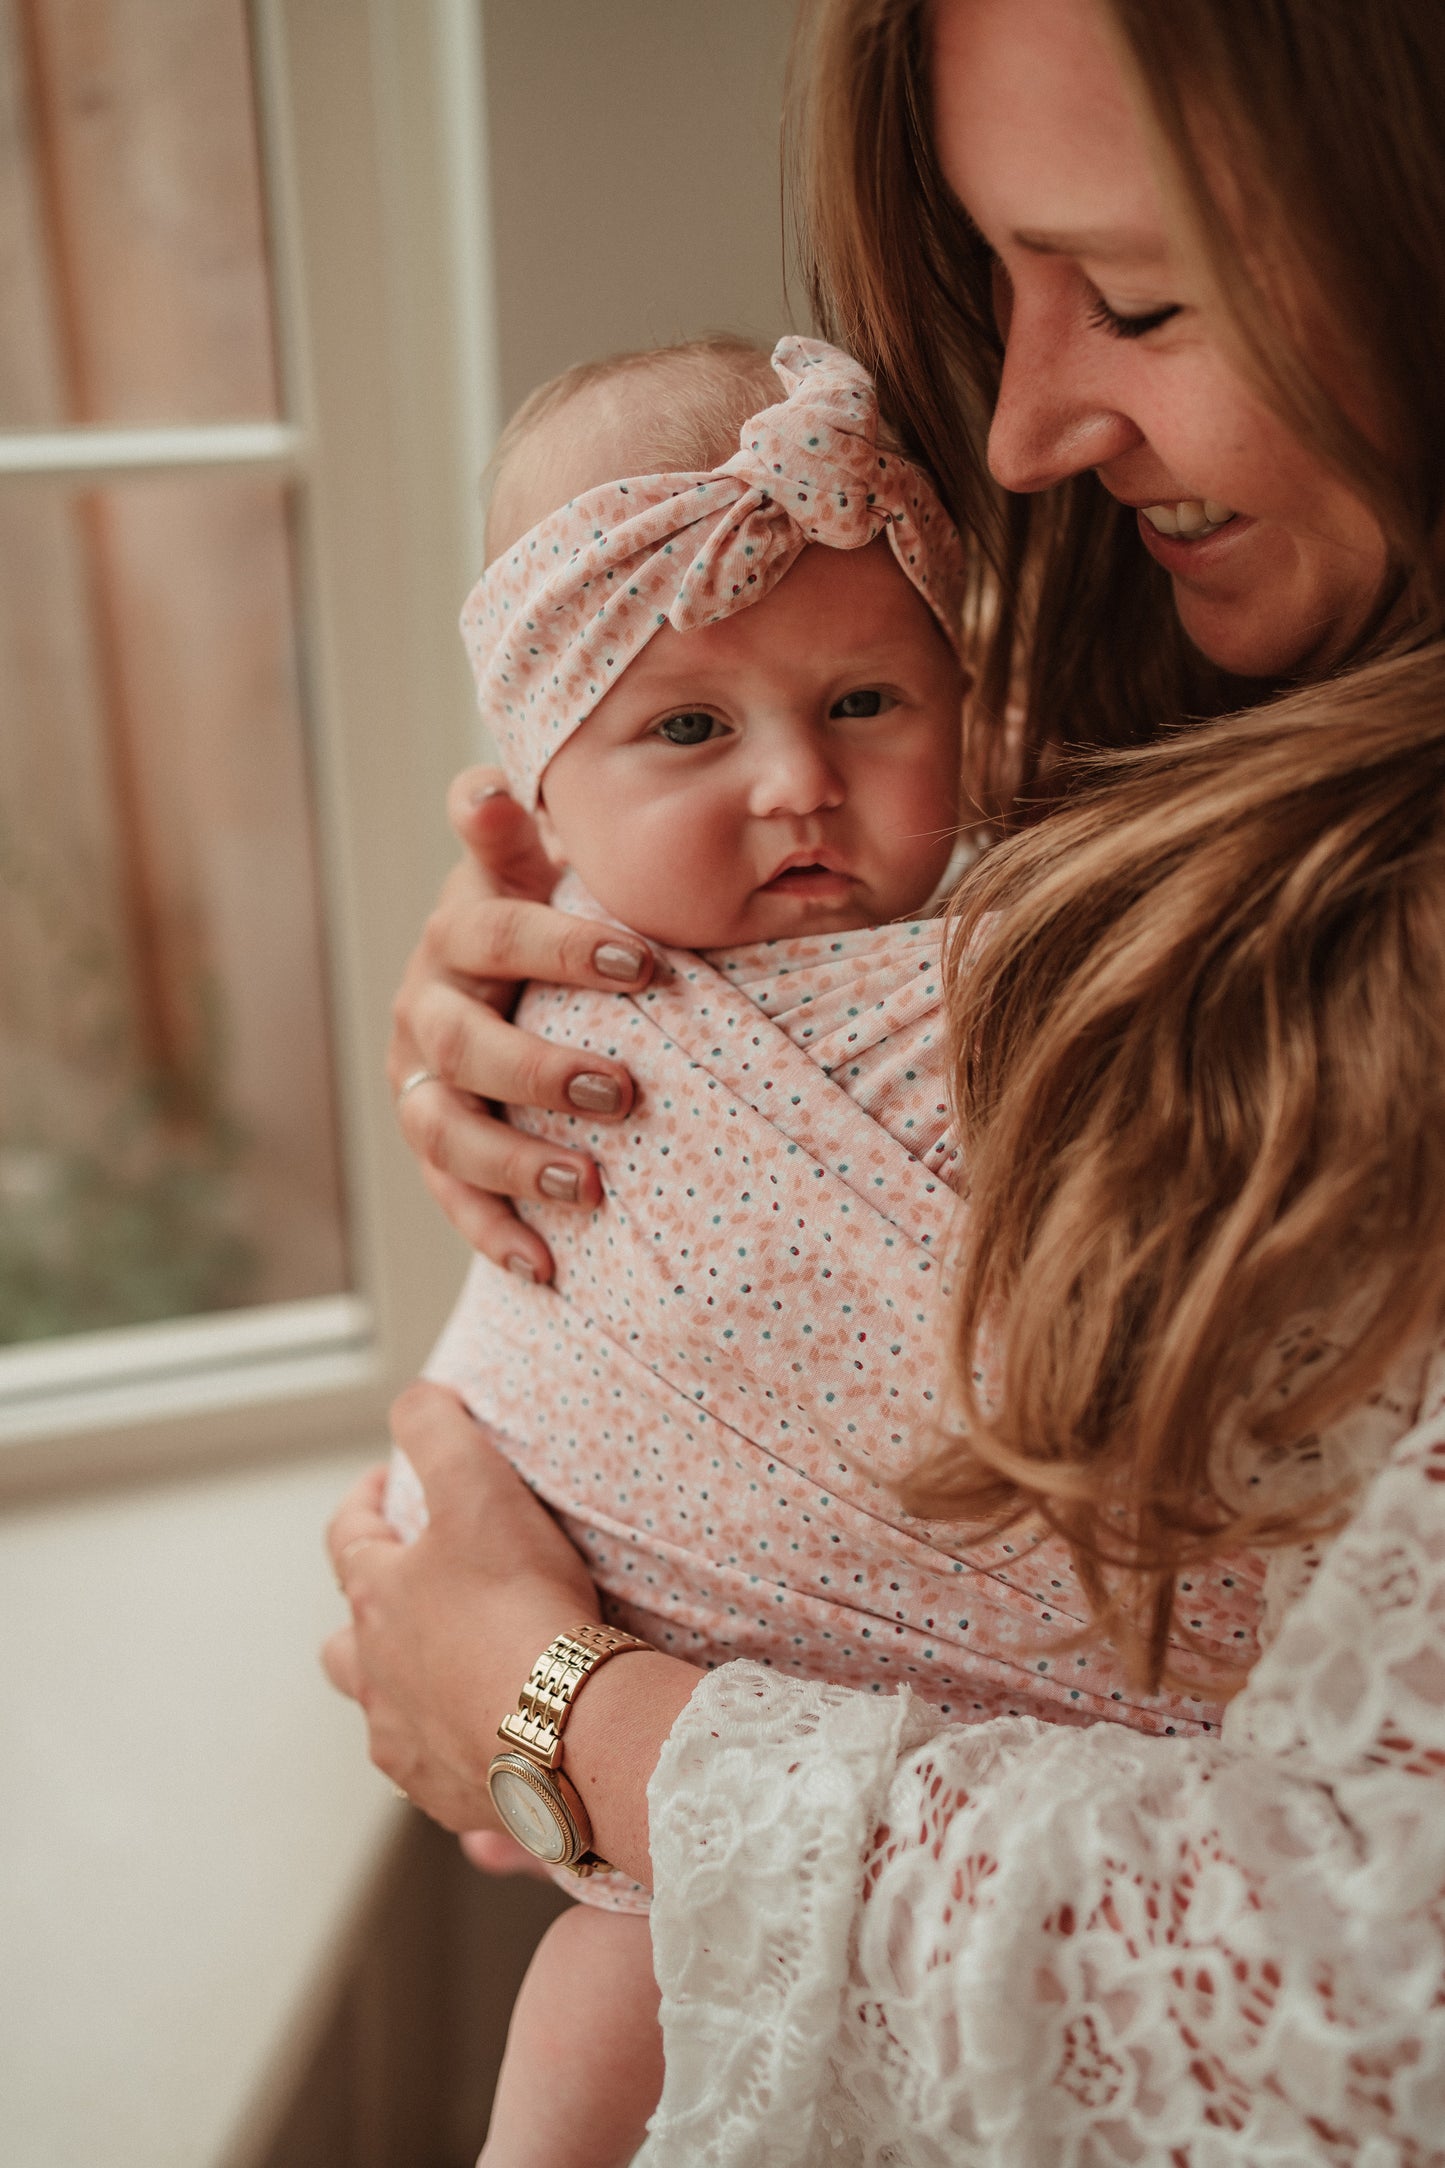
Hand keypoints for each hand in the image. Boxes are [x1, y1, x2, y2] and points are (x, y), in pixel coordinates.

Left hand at [322, 1382, 600, 1830]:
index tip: (383, 1484)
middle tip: (416, 1595)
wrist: (566, 1731)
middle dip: (369, 1618)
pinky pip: (440, 1775)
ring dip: (406, 1693)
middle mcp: (377, 1679)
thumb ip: (437, 1431)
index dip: (362, 1502)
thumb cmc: (519, 1606)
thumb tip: (413, 1399)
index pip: (346, 1538)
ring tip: (454, 1677)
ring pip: (386, 1716)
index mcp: (375, 1602)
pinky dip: (458, 1754)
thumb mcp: (478, 1488)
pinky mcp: (452, 1797)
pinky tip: (496, 1744)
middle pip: (344, 1647)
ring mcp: (408, 1746)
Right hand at [389, 767, 655, 1279]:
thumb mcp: (534, 867)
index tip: (646, 966)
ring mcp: (422, 1082)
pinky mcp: (431, 1146)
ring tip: (592, 1186)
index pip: (496, 930)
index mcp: (459, 930)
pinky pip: (451, 1198)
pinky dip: (494, 1234)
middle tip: (624, 1091)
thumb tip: (486, 783)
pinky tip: (547, 1267)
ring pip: (446, 1130)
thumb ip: (518, 836)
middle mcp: (426, 1005)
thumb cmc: (545, 913)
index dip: (563, 947)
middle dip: (542, 1072)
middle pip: (465, 1045)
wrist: (503, 974)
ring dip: (516, 1163)